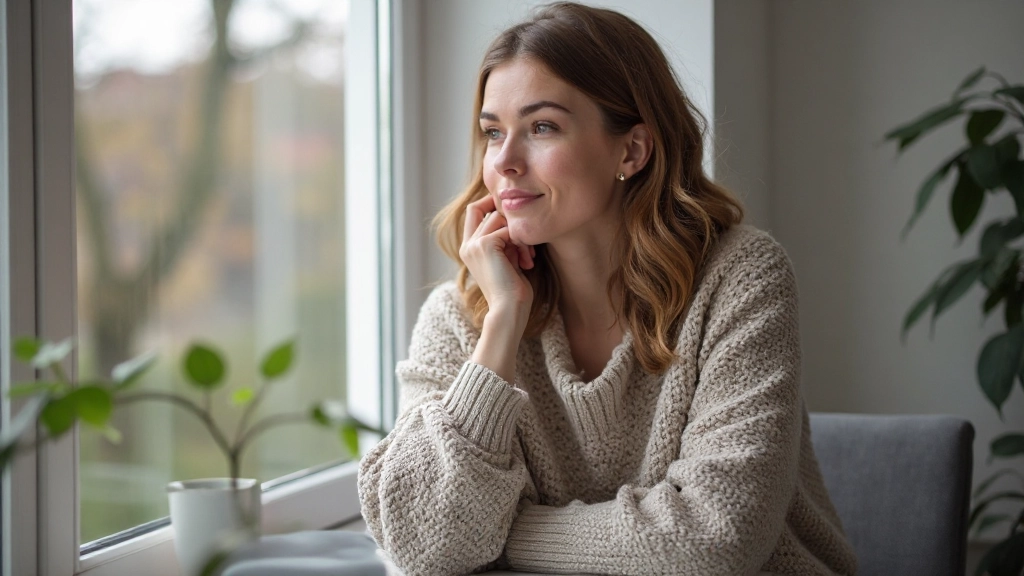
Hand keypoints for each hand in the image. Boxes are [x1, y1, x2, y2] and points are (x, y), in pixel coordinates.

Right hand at [459, 195, 535, 333]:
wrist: (509, 309)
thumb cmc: (513, 289)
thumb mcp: (507, 258)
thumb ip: (504, 238)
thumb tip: (514, 216)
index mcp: (468, 249)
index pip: (474, 210)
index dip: (490, 202)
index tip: (514, 213)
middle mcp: (467, 245)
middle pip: (486, 210)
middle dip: (510, 222)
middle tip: (525, 247)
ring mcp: (474, 244)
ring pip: (499, 218)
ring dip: (518, 236)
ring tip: (527, 257)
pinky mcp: (485, 245)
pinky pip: (509, 230)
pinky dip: (522, 244)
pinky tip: (526, 262)